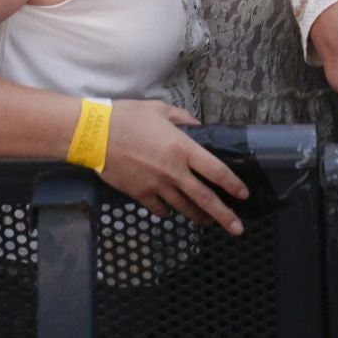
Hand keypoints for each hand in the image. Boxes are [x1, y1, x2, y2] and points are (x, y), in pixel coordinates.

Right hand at [102, 100, 247, 233]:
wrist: (94, 135)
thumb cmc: (127, 116)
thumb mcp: (159, 109)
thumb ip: (182, 118)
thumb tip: (196, 127)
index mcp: (182, 148)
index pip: (215, 171)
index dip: (232, 184)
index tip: (243, 195)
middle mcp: (174, 171)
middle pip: (204, 199)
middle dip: (223, 216)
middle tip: (237, 228)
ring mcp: (157, 186)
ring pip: (183, 208)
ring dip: (198, 217)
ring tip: (209, 223)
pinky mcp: (140, 195)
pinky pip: (160, 209)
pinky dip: (168, 211)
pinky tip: (172, 212)